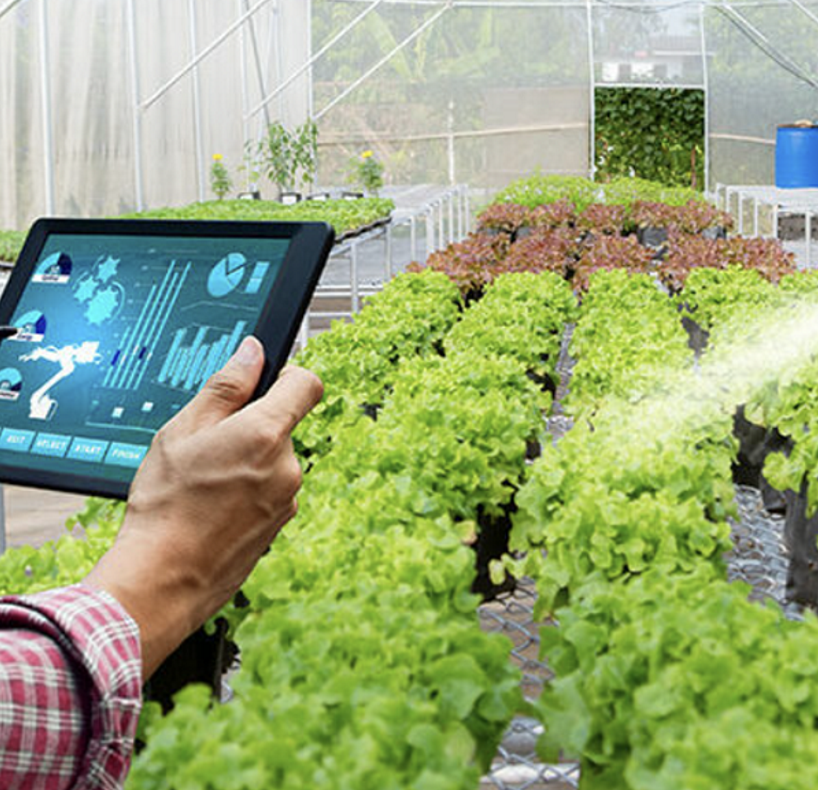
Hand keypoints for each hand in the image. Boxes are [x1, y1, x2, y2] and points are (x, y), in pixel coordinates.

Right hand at [85, 336, 322, 678]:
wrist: (164, 578)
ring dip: (250, 461)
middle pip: (283, 425)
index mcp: (265, 434)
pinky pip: (271, 491)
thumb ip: (226, 386)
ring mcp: (288, 499)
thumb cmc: (166, 505)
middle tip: (210, 445)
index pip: (307, 384)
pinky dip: (250, 490)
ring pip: (275, 461)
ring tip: (206, 482)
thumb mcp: (184, 431)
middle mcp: (287, 466)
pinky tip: (215, 506)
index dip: (288, 375)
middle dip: (253, 426)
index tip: (267, 380)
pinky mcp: (281, 525)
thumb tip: (253, 353)